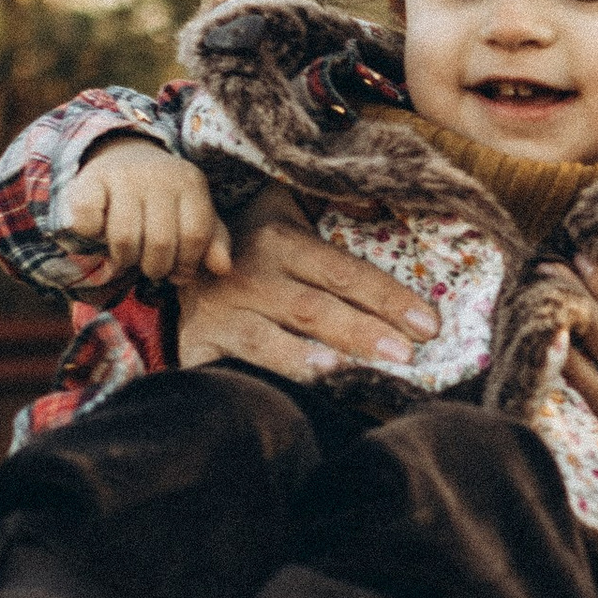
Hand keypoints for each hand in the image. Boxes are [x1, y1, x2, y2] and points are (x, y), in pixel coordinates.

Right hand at [60, 137, 228, 285]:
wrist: (123, 154)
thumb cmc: (164, 198)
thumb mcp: (193, 214)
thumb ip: (212, 241)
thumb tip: (222, 268)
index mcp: (190, 183)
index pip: (196, 235)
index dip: (188, 264)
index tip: (179, 273)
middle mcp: (159, 175)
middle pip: (160, 242)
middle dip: (156, 268)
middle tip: (150, 267)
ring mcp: (123, 176)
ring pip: (124, 238)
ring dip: (124, 259)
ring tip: (128, 255)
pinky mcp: (91, 180)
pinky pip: (89, 224)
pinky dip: (92, 237)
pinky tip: (101, 232)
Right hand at [174, 185, 439, 377]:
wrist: (168, 255)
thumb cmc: (251, 241)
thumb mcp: (285, 205)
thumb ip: (331, 201)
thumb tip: (379, 202)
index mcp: (280, 240)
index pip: (343, 272)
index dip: (387, 297)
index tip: (428, 325)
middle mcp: (250, 275)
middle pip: (313, 308)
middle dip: (362, 331)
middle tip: (406, 356)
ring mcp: (221, 313)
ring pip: (268, 339)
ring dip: (308, 358)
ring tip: (348, 372)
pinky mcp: (198, 345)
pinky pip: (231, 368)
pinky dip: (259, 381)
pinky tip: (287, 396)